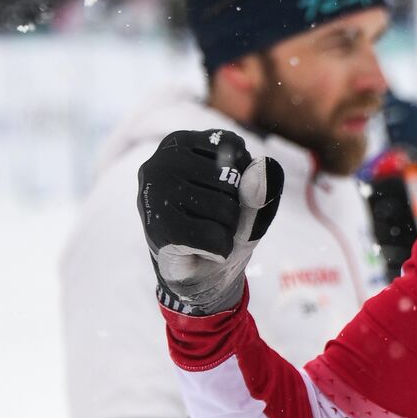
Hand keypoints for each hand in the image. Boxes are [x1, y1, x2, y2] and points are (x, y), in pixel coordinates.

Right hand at [136, 129, 283, 314]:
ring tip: (206, 234)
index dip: (243, 178)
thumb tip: (259, 171)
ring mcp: (153, 193)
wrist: (202, 276)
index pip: (234, 148)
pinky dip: (220, 249)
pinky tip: (202, 251)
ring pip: (224, 209)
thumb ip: (262, 184)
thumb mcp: (254, 202)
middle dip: (235, 207)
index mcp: (180, 142)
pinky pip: (212, 237)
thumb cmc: (225, 226)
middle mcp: (160, 161)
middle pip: (230, 179)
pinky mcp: (155, 228)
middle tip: (213, 220)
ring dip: (227, 230)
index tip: (224, 192)